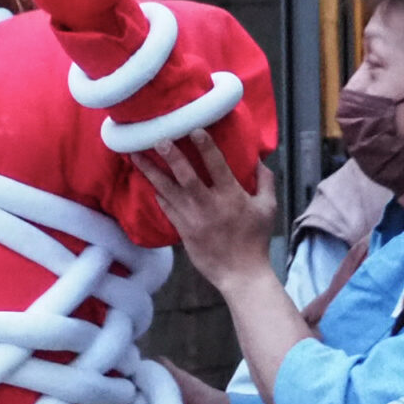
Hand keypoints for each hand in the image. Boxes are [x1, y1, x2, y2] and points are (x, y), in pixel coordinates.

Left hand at [133, 131, 278, 292]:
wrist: (241, 273)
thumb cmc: (256, 240)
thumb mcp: (268, 208)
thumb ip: (265, 182)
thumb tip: (259, 160)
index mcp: (231, 196)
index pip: (217, 165)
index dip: (206, 146)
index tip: (194, 129)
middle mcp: (209, 205)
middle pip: (186, 176)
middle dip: (172, 156)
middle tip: (158, 138)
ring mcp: (193, 219)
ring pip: (168, 191)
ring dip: (151, 172)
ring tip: (135, 156)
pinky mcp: (184, 231)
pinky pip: (167, 209)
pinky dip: (159, 196)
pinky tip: (149, 183)